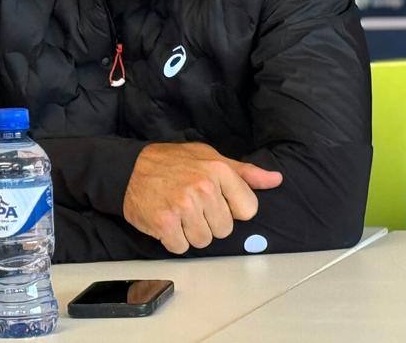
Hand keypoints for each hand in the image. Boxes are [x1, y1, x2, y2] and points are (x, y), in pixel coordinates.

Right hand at [122, 142, 282, 254]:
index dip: (232, 208)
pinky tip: (167, 221)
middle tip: (193, 205)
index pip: (248, 209)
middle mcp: (204, 187)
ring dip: (191, 232)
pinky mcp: (165, 223)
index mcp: (220, 170)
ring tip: (179, 212)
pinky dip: (174, 239)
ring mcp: (184, 206)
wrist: (130, 168)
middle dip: (210, 221)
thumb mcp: (211, 157)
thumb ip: (245, 173)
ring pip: (204, 241)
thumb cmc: (173, 162)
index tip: (218, 200)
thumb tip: (275, 179)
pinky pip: (181, 247)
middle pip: (225, 229)